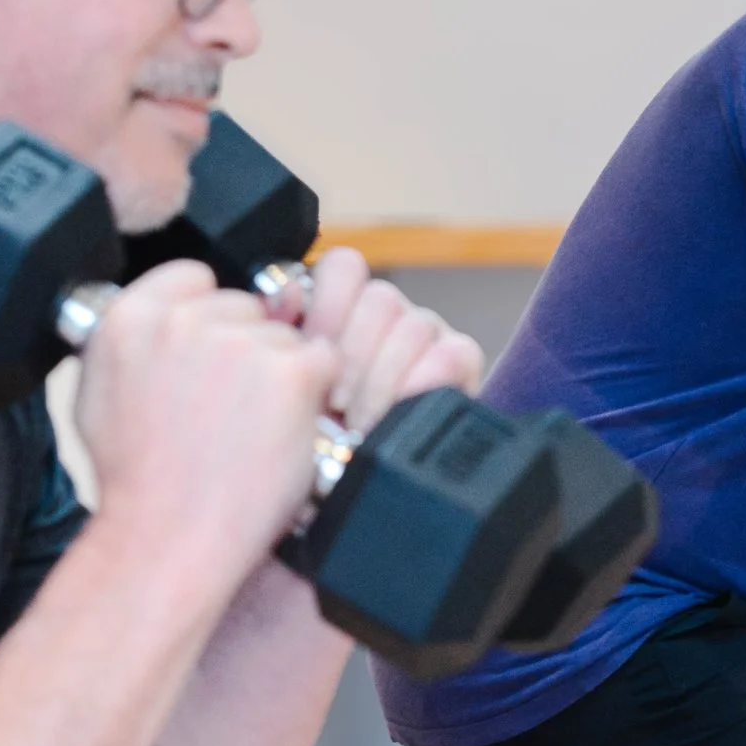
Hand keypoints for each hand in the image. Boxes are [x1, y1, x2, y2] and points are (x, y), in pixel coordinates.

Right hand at [72, 261, 338, 566]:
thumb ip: (127, 341)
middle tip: (223, 409)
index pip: (194, 278)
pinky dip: (314, 396)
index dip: (207, 321)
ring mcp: (241, 343)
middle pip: (244, 307)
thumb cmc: (136, 482)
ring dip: (278, 376)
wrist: (168, 539)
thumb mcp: (97, 395)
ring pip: (285, 336)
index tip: (204, 362)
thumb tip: (153, 313)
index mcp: (130, 317)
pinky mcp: (291, 372)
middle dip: (244, 349)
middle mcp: (183, 319)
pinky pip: (324, 361)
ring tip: (245, 431)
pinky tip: (280, 433)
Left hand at [297, 247, 485, 433]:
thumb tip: (289, 293)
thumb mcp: (291, 387)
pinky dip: (420, 387)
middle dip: (353, 356)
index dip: (327, 304)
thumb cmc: (315, 437)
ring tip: (358, 421)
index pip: (344, 268)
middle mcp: (388, 312)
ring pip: (414, 326)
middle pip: (380, 297)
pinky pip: (451, 355)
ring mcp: (426, 332)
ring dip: (382, 380)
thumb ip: (285, 336)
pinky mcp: (460, 360)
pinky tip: (395, 416)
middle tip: (333, 402)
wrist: (355, 478)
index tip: (311, 350)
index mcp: (344, 305)